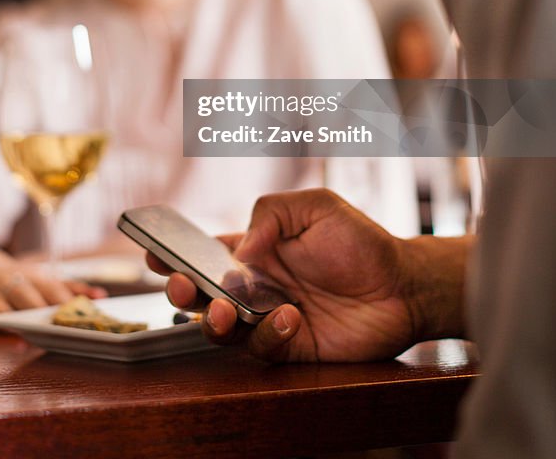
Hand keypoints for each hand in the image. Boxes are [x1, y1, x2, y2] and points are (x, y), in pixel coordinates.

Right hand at [0, 245, 106, 324]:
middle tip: (55, 324)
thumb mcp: (35, 277)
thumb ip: (65, 287)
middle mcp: (7, 281)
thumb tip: (100, 296)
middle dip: (40, 309)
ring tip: (17, 328)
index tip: (84, 311)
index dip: (66, 300)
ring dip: (6, 312)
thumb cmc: (6, 275)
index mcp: (28, 278)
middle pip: (25, 294)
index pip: (50, 288)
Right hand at [154, 190, 470, 362]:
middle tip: (179, 286)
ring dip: (214, 320)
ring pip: (223, 328)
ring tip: (224, 310)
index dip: (176, 253)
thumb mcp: (315, 207)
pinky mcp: (290, 347)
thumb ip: (270, 215)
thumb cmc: (360, 241)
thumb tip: (239, 249)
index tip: (153, 251)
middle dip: (181, 290)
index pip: (205, 252)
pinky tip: (291, 317)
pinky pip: (262, 348)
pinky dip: (269, 335)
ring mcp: (270, 318)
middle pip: (202, 293)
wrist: (402, 286)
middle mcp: (256, 286)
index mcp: (256, 250)